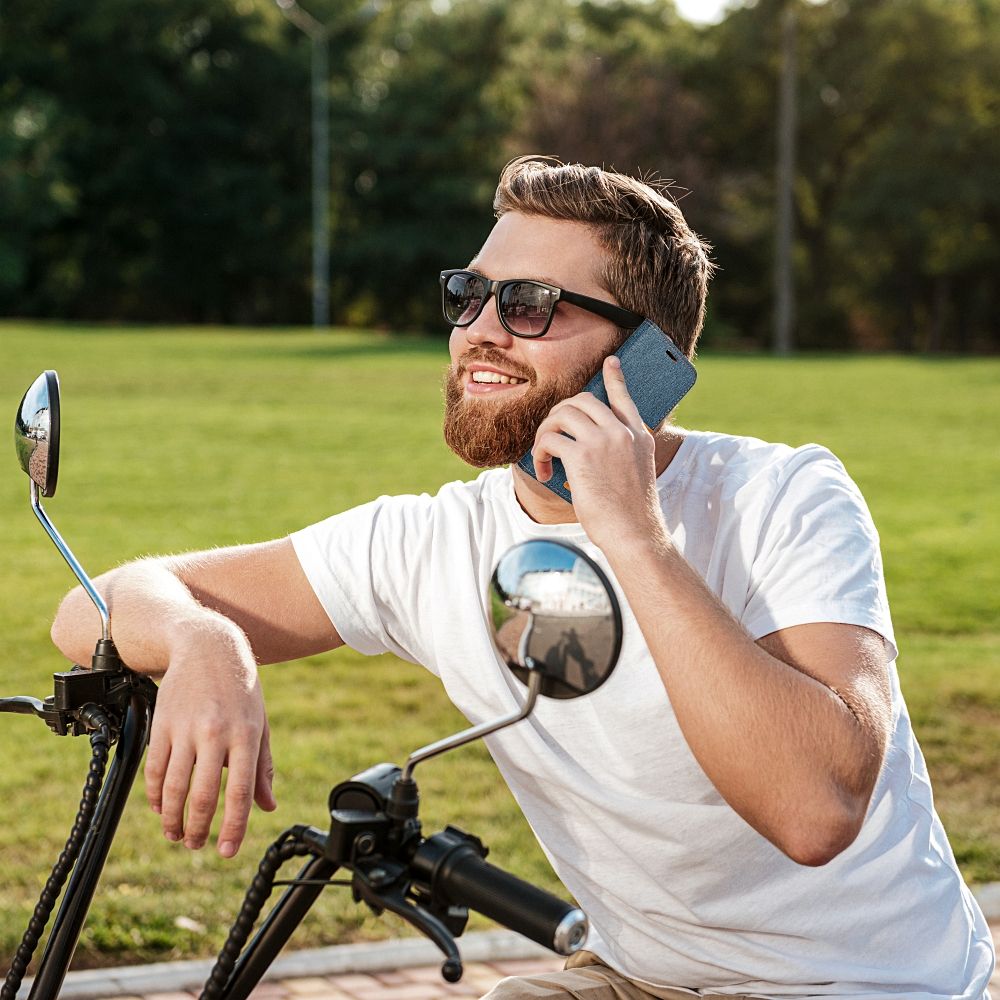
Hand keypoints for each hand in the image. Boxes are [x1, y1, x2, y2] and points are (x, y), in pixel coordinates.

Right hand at [143, 624, 275, 857]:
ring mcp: (185, 730)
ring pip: (174, 788)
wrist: (208, 647)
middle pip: (203, 796)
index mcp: (245, 735)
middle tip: (197, 845)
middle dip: (199, 829)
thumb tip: (268, 806)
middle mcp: (215, 733)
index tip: (227, 851)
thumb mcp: (259, 722)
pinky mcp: (162, 725)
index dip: (234, 827)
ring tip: (177, 835)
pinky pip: (155, 770)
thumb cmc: (240, 687)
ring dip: (173, 819)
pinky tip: (161, 808)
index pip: (241, 792)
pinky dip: (156, 795)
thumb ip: (262, 767)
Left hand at [532, 356, 664, 550]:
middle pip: (582, 401)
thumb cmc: (631, 514)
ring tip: (544, 457)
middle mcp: (622, 432)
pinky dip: (539, 455)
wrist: (634, 533)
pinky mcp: (582, 455)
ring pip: (561, 415)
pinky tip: (546, 473)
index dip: (614, 378)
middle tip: (550, 438)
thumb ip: (622, 454)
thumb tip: (591, 451)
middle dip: (558, 415)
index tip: (609, 362)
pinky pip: (549, 440)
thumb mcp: (636, 474)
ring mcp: (603, 441)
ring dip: (545, 434)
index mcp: (639, 436)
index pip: (625, 398)